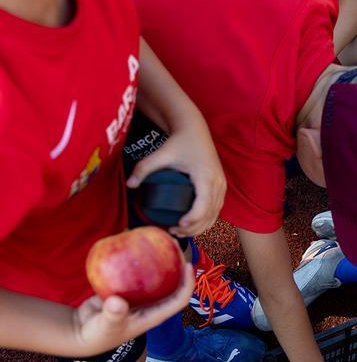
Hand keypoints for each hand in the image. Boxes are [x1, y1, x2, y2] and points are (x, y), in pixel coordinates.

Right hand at [74, 252, 193, 355]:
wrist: (81, 333)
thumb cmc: (98, 335)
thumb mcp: (106, 326)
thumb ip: (113, 315)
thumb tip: (118, 302)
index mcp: (154, 315)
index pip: (179, 300)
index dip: (187, 283)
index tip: (188, 265)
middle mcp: (150, 305)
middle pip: (172, 284)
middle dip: (176, 265)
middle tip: (173, 244)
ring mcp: (139, 297)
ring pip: (154, 277)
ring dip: (158, 261)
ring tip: (158, 240)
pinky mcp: (125, 291)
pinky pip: (134, 274)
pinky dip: (134, 261)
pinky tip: (132, 246)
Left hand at [127, 119, 225, 238]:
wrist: (195, 130)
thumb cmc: (179, 141)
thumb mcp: (161, 154)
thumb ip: (144, 168)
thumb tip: (129, 185)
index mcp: (205, 176)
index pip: (203, 205)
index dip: (192, 219)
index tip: (177, 225)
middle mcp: (217, 183)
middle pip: (209, 214)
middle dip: (193, 228)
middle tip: (173, 232)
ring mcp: (222, 185)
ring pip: (215, 214)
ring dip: (200, 227)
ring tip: (180, 231)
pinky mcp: (221, 186)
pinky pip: (217, 209)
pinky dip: (207, 220)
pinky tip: (194, 226)